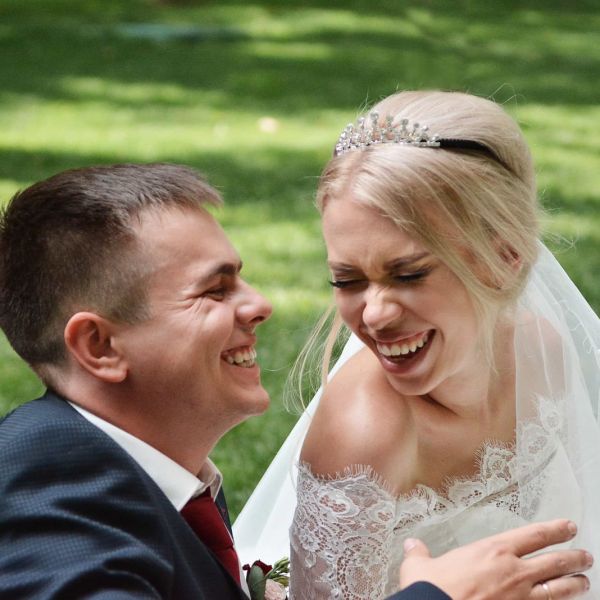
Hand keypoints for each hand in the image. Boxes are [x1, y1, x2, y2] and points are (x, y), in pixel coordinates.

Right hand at [399, 519, 591, 599]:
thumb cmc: (431, 590)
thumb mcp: (420, 567)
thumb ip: (420, 554)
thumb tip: (413, 546)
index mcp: (493, 551)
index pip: (533, 535)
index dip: (554, 529)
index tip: (568, 526)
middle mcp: (513, 571)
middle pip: (553, 561)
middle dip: (573, 558)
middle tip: (585, 556)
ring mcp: (521, 598)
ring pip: (558, 589)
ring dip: (574, 585)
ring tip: (585, 581)